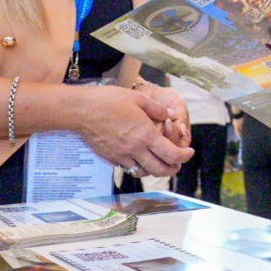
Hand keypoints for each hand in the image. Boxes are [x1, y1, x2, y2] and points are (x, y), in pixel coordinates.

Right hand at [73, 85, 193, 177]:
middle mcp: (135, 149)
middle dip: (173, 168)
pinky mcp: (110, 158)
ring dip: (155, 169)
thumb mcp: (138, 99)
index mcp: (145, 134)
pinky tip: (139, 156)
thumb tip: (170, 114)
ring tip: (160, 161)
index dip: (184, 156)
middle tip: (178, 163)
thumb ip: (157, 109)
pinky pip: (128, 167)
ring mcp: (122, 155)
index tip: (189, 153)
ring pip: (144, 171)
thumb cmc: (109, 101)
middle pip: (160, 169)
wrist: (82, 110)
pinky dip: (138, 165)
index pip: (171, 154)